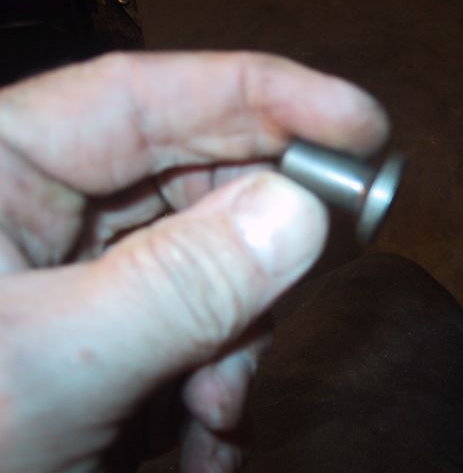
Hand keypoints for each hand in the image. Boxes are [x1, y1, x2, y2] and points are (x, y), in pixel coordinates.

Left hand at [0, 52, 387, 471]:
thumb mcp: (52, 365)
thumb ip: (175, 285)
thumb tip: (300, 213)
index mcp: (3, 170)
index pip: (144, 99)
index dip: (262, 96)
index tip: (360, 122)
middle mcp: (55, 210)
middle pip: (198, 181)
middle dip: (264, 240)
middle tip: (330, 263)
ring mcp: (97, 275)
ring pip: (218, 265)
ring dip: (243, 339)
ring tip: (220, 408)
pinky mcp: (126, 333)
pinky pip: (207, 327)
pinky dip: (225, 381)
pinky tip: (207, 433)